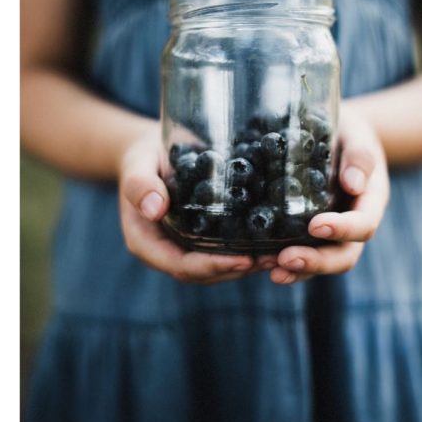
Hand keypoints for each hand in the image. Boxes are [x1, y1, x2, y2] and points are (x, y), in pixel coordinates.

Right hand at [117, 104, 390, 284]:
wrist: (153, 149)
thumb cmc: (143, 155)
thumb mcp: (138, 164)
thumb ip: (140, 184)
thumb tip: (155, 209)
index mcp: (147, 242)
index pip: (180, 265)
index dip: (212, 267)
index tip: (244, 260)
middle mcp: (168, 251)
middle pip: (205, 272)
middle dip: (239, 269)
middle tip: (275, 259)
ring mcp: (187, 247)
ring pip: (220, 265)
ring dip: (250, 264)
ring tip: (283, 254)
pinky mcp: (204, 237)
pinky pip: (226, 249)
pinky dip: (250, 248)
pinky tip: (277, 239)